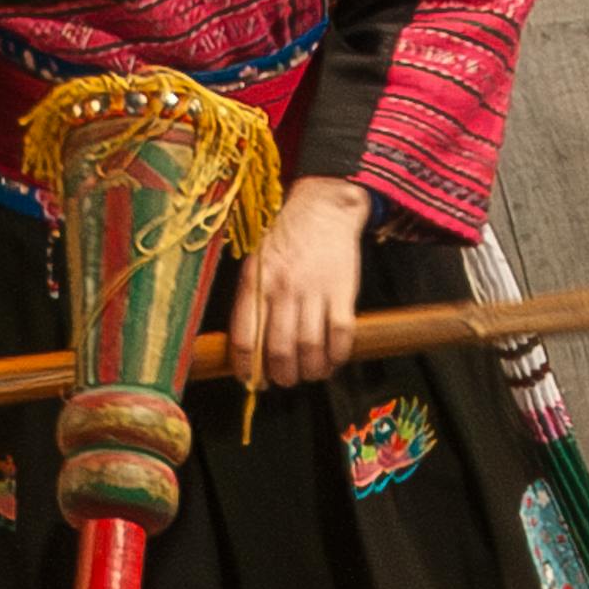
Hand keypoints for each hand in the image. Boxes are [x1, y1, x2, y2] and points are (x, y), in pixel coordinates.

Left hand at [237, 178, 370, 388]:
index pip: (246, 339)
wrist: (323, 207)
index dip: (248, 369)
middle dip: (282, 376)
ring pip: (310, 348)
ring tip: (310, 373)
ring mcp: (314, 291)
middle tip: (285, 381)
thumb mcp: (255, 262)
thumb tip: (248, 346)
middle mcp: (282, 290)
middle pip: (280, 350)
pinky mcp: (342, 291)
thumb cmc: (285, 237)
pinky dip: (337, 355)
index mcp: (255, 284)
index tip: (253, 381)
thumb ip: (250, 300)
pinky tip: (333, 360)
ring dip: (310, 370)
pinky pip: (340, 334)